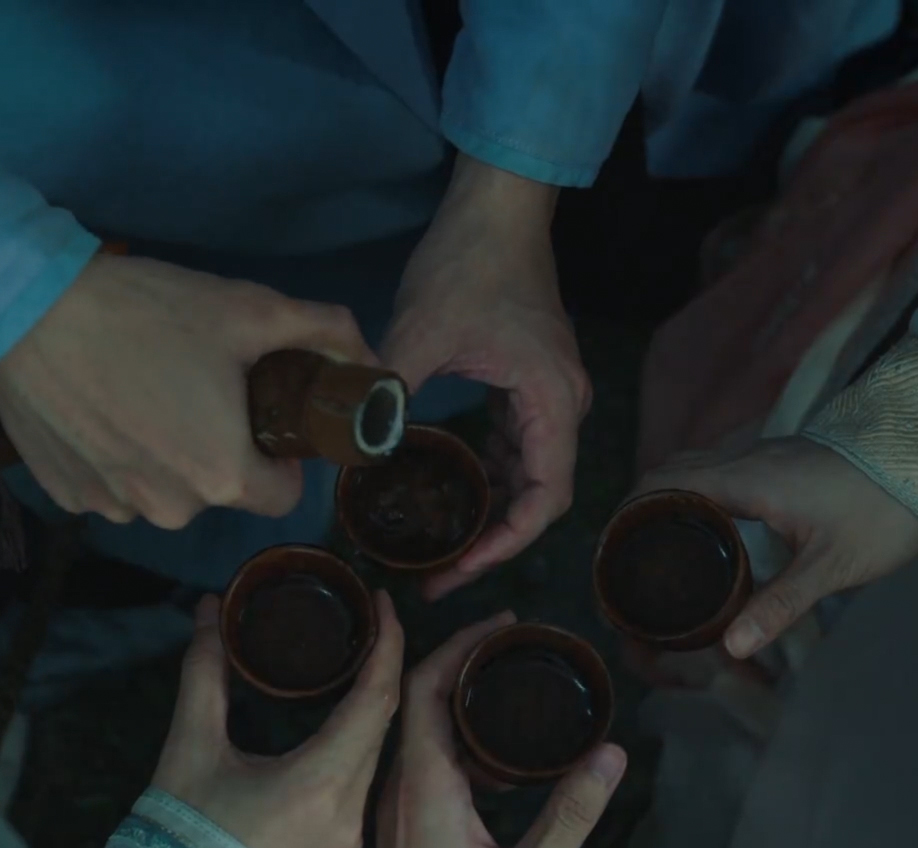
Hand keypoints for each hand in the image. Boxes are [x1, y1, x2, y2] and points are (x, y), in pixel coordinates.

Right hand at [0, 252, 376, 528]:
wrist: (22, 312)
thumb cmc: (145, 312)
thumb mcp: (249, 309)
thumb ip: (325, 332)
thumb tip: (373, 356)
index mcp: (225, 478)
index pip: (283, 496)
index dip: (283, 456)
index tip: (264, 414)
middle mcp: (172, 509)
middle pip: (221, 490)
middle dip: (221, 447)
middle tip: (198, 385)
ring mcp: (113, 507)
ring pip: (165, 490)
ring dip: (166, 454)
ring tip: (143, 390)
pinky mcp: (65, 498)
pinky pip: (113, 485)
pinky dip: (115, 455)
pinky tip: (100, 405)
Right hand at [152, 592, 404, 847]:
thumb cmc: (182, 834)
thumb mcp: (189, 746)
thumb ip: (204, 672)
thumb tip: (209, 610)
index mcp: (320, 782)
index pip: (376, 698)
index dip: (386, 643)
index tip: (383, 602)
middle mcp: (350, 813)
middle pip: (381, 727)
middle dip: (382, 670)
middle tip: (371, 624)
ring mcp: (351, 841)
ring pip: (374, 760)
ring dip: (371, 713)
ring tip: (358, 667)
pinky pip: (362, 790)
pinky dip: (358, 751)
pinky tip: (342, 729)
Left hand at [373, 612, 627, 847]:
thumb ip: (571, 814)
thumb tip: (611, 753)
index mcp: (424, 790)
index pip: (423, 690)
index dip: (457, 646)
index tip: (501, 623)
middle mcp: (400, 793)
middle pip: (419, 703)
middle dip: (461, 662)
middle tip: (512, 641)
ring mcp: (397, 816)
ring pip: (420, 736)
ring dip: (457, 702)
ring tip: (508, 684)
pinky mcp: (406, 837)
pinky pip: (424, 767)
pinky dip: (456, 742)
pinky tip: (497, 753)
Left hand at [382, 156, 588, 599]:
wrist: (497, 205)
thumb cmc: (469, 261)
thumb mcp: (421, 332)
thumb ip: (390, 393)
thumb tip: (353, 449)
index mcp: (552, 401)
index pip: (544, 500)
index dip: (504, 545)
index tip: (457, 568)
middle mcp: (564, 404)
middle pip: (541, 496)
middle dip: (493, 540)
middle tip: (437, 573)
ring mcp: (550, 392)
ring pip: (530, 472)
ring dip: (490, 509)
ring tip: (438, 542)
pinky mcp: (531, 379)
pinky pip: (517, 443)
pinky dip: (488, 472)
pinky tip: (445, 486)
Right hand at [636, 437, 917, 657]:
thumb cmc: (883, 511)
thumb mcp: (832, 567)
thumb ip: (779, 605)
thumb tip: (730, 650)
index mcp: (745, 480)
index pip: (663, 482)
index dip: (627, 510)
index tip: (610, 548)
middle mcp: (746, 460)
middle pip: (672, 472)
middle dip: (641, 507)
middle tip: (627, 556)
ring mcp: (765, 456)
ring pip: (697, 468)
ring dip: (671, 498)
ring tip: (659, 547)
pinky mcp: (784, 461)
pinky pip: (721, 472)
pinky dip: (699, 495)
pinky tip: (710, 532)